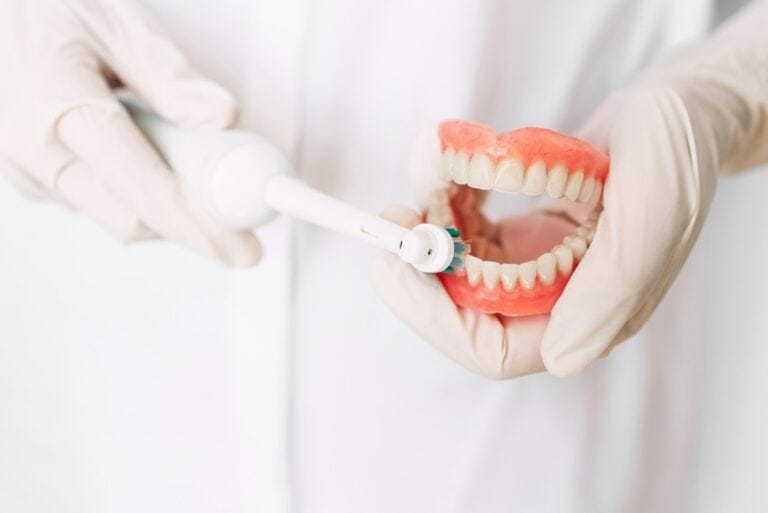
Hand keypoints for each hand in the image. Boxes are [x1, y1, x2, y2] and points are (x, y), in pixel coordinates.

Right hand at [0, 0, 260, 266]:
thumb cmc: (47, 6)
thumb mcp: (116, 22)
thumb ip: (171, 77)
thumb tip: (221, 119)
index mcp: (60, 108)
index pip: (146, 190)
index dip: (202, 227)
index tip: (242, 248)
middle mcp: (33, 149)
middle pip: (131, 219)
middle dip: (190, 225)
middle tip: (234, 214)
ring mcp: (21, 166)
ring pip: (112, 214)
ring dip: (161, 207)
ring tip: (188, 166)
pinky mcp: (23, 172)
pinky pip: (89, 202)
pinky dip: (130, 193)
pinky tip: (145, 159)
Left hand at [372, 0, 767, 377]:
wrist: (678, 112)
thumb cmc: (676, 153)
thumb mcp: (651, 211)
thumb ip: (611, 287)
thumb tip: (561, 359)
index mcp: (589, 315)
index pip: (493, 350)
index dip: (436, 317)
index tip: (397, 263)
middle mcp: (555, 302)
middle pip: (462, 314)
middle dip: (421, 268)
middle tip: (394, 218)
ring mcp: (535, 270)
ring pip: (456, 271)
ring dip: (430, 227)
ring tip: (428, 173)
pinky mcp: (523, 237)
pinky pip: (466, 234)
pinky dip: (448, 202)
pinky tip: (450, 171)